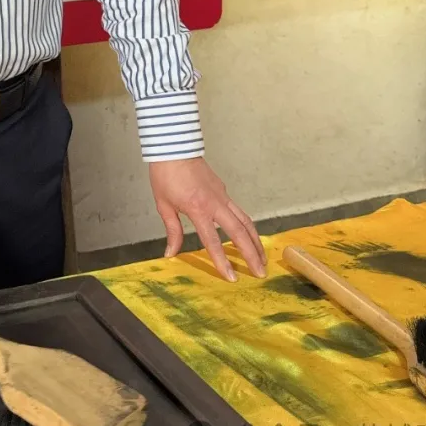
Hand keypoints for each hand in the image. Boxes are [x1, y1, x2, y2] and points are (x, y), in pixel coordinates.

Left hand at [148, 158, 265, 281]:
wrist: (173, 147)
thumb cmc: (165, 175)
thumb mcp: (164, 205)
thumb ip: (172, 231)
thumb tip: (171, 253)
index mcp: (198, 209)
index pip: (213, 240)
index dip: (222, 261)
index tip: (232, 277)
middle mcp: (215, 203)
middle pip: (239, 232)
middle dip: (251, 254)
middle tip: (260, 273)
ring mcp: (222, 195)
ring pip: (245, 221)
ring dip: (255, 241)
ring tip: (262, 258)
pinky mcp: (223, 190)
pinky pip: (238, 211)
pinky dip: (247, 226)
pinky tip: (249, 236)